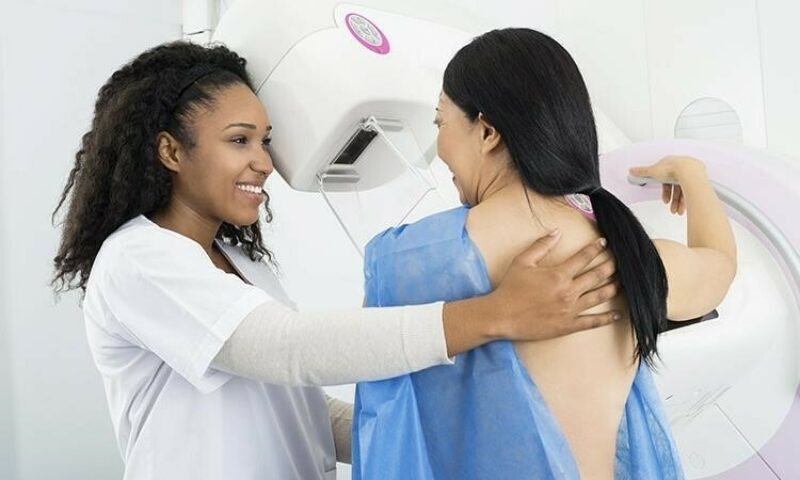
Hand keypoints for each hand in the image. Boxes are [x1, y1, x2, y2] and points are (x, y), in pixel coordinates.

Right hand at [491, 232, 620, 340]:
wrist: (501, 316)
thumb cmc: (510, 288)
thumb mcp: (522, 261)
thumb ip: (541, 245)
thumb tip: (557, 232)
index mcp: (558, 274)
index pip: (583, 257)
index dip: (595, 248)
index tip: (604, 242)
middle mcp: (568, 291)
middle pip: (597, 276)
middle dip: (611, 265)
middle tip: (621, 260)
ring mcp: (570, 309)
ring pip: (599, 296)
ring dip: (614, 287)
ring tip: (624, 282)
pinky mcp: (568, 325)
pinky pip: (592, 322)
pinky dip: (607, 318)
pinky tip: (617, 314)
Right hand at [629, 155, 706, 215]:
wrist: (689, 172)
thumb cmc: (673, 169)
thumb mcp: (653, 171)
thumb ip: (642, 172)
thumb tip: (632, 170)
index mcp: (671, 165)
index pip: (667, 180)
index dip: (665, 191)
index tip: (664, 200)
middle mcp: (682, 169)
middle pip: (676, 187)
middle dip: (673, 200)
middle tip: (671, 208)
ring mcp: (691, 174)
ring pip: (684, 191)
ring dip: (679, 203)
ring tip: (677, 211)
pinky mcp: (699, 180)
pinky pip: (692, 192)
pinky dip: (687, 201)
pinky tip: (684, 208)